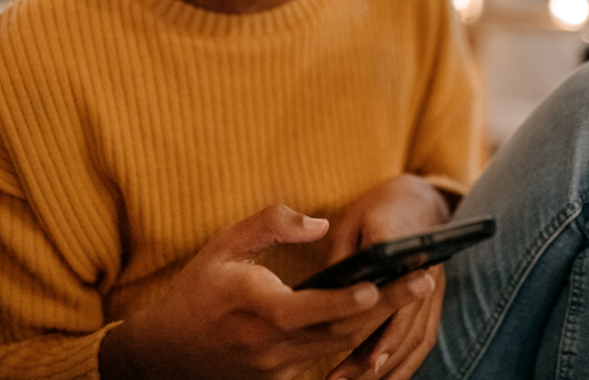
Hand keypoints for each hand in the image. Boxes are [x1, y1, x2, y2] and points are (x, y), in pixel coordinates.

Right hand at [99, 204, 432, 379]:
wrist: (165, 354)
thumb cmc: (198, 291)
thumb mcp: (224, 245)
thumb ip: (271, 225)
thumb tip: (319, 223)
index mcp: (257, 309)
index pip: (310, 309)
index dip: (346, 302)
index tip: (377, 285)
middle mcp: (271, 345)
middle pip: (339, 330)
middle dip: (385, 306)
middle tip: (423, 280)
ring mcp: (278, 368)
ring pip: (339, 348)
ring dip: (378, 321)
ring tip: (411, 291)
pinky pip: (327, 362)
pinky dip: (356, 343)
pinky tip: (382, 324)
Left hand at [324, 175, 451, 379]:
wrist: (418, 201)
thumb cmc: (376, 212)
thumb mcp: (352, 223)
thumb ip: (343, 258)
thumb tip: (327, 295)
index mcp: (400, 239)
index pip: (391, 281)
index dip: (378, 316)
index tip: (363, 347)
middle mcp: (425, 266)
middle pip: (406, 319)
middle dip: (377, 353)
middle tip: (342, 378)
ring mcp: (434, 285)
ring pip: (417, 334)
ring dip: (389, 365)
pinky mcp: (434, 299)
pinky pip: (424, 337)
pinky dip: (404, 362)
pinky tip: (380, 378)